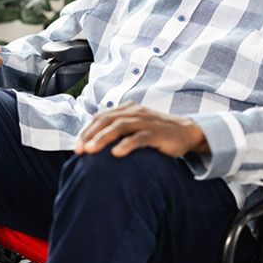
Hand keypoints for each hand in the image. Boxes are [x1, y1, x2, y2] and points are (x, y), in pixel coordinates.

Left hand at [74, 101, 208, 157]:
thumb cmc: (155, 133)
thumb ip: (116, 131)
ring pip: (120, 126)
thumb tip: (91, 145)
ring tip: (91, 150)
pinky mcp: (157, 132)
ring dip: (103, 138)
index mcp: (126, 109)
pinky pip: (140, 138)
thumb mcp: (133, 128)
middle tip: (79, 150)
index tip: (76, 147)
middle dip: (90, 135)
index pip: (100, 117)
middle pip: (106, 120)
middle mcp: (134, 112)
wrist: (186, 131)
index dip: (86, 131)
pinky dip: (127, 144)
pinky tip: (116, 153)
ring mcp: (146, 121)